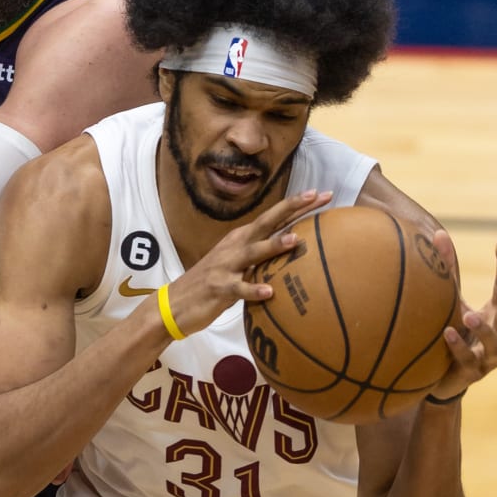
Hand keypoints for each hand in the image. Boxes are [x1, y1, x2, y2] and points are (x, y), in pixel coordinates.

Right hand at [165, 190, 331, 336]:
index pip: (272, 218)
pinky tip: (269, 292)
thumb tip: (291, 253)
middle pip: (266, 223)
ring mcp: (225, 267)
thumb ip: (261, 258)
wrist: (174, 303)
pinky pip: (238, 289)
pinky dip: (252, 290)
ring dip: (273, 246)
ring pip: (252, 253)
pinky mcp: (219, 289)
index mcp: (241, 239)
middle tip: (316, 197)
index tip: (322, 193)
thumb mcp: (237, 265)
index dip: (296, 205)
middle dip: (291, 209)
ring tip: (295, 240)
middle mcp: (234, 247)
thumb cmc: (212, 283)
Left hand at [424, 237, 496, 402]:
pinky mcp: (473, 372)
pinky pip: (467, 359)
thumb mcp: (452, 301)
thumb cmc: (453, 333)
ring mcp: (489, 354)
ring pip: (494, 341)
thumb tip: (438, 233)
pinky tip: (447, 333)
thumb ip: (448, 271)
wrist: (443, 378)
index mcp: (496, 313)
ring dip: (483, 327)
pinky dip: (459, 346)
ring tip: (470, 315)